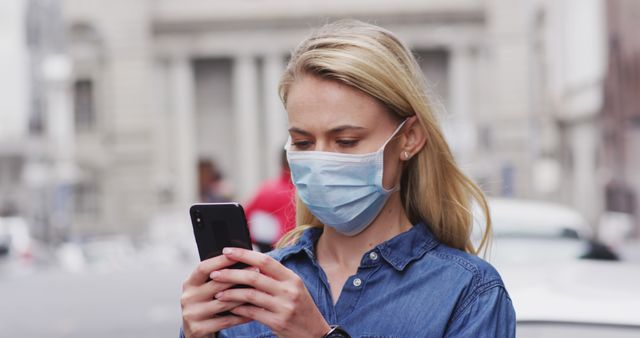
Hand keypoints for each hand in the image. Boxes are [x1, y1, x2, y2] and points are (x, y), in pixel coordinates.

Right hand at [181, 255, 252, 337]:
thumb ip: (217, 278)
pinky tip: (255, 312)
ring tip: (260, 291)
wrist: (195, 333)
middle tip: (257, 271)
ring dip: (244, 296)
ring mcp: (192, 314)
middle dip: (239, 276)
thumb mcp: (205, 290)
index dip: (220, 260)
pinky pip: (226, 321)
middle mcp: (188, 297)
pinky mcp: (198, 329)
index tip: (238, 254)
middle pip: (216, 284)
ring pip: (224, 302)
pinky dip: (242, 316)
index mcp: (189, 283)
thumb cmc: (206, 305)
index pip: (203, 268)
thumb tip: (241, 259)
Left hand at [211, 248, 330, 337]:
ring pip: (250, 295)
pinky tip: (230, 307)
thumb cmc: (301, 308)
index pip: (265, 260)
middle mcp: (289, 290)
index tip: (228, 252)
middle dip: (231, 274)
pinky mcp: (278, 322)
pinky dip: (238, 309)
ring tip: (217, 292)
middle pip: (254, 277)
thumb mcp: (294, 288)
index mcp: (292, 278)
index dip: (244, 254)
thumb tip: (252, 263)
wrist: (315, 333)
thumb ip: (276, 277)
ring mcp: (284, 307)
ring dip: (231, 293)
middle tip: (215, 273)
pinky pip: (252, 313)